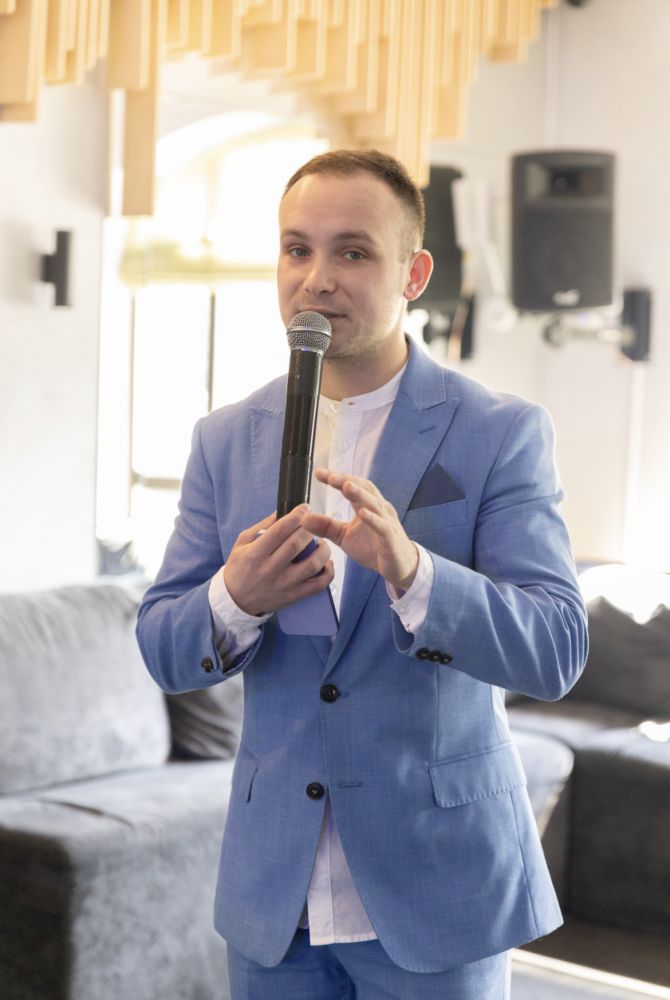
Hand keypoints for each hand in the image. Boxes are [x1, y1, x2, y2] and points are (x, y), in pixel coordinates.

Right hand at [223, 506, 333, 615]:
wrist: (236, 601)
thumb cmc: (239, 568)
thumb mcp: (242, 543)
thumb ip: (263, 526)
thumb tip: (282, 510)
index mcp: (255, 553)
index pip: (280, 530)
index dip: (295, 516)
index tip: (304, 508)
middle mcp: (270, 569)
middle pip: (297, 544)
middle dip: (310, 529)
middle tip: (313, 523)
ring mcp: (283, 584)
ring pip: (311, 564)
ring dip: (322, 550)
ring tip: (321, 543)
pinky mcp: (293, 596)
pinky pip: (318, 585)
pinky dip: (327, 572)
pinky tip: (326, 563)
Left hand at [300, 470, 418, 591]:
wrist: (398, 567)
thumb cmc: (373, 548)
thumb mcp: (344, 536)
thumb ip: (326, 527)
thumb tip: (303, 518)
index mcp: (367, 506)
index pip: (353, 486)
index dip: (338, 478)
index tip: (319, 473)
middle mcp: (379, 509)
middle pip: (364, 489)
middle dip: (347, 481)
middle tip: (330, 476)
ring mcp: (387, 522)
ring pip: (374, 504)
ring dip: (360, 494)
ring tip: (346, 486)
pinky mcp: (391, 538)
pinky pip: (382, 526)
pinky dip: (373, 518)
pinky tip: (362, 513)